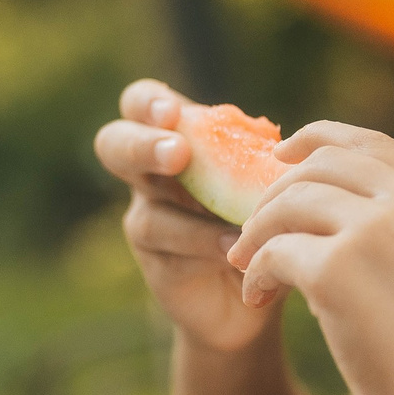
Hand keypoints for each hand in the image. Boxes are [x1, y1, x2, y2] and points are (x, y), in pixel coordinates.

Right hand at [95, 79, 272, 349]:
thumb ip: (263, 162)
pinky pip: (175, 257)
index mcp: (176, 139)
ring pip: (147, 213)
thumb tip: (279, 149)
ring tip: (233, 225)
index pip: (140, 104)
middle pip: (113, 145)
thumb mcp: (269, 182)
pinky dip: (206, 246)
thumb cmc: (266, 218)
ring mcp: (148, 221)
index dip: (148, 103)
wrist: (259, 291)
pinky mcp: (157, 265)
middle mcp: (151, 176)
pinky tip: (236, 250)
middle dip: (141, 146)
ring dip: (191, 215)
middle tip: (177, 154)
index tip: (173, 113)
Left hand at [225, 123, 393, 394]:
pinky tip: (257, 297)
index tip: (282, 155)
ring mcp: (379, 231)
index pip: (375, 146)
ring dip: (258, 230)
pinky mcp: (338, 268)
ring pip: (291, 201)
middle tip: (252, 224)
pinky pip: (274, 251)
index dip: (320, 141)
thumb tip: (332, 211)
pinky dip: (256, 272)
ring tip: (247, 264)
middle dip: (278, 186)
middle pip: (325, 162)